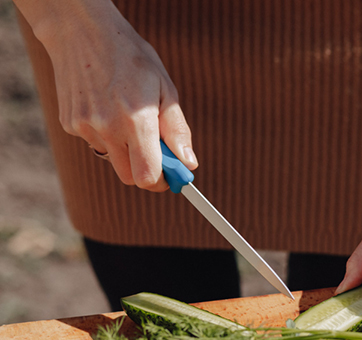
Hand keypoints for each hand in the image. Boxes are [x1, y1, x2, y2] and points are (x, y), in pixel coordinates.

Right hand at [24, 0, 195, 188]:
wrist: (81, 32)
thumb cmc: (132, 59)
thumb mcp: (165, 89)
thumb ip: (177, 130)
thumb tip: (188, 163)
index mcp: (136, 120)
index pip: (147, 177)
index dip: (162, 181)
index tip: (171, 175)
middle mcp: (107, 127)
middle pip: (129, 177)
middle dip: (145, 170)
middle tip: (155, 149)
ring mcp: (85, 127)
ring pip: (112, 159)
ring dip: (125, 149)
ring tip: (126, 115)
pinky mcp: (70, 124)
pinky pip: (95, 143)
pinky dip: (106, 135)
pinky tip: (106, 107)